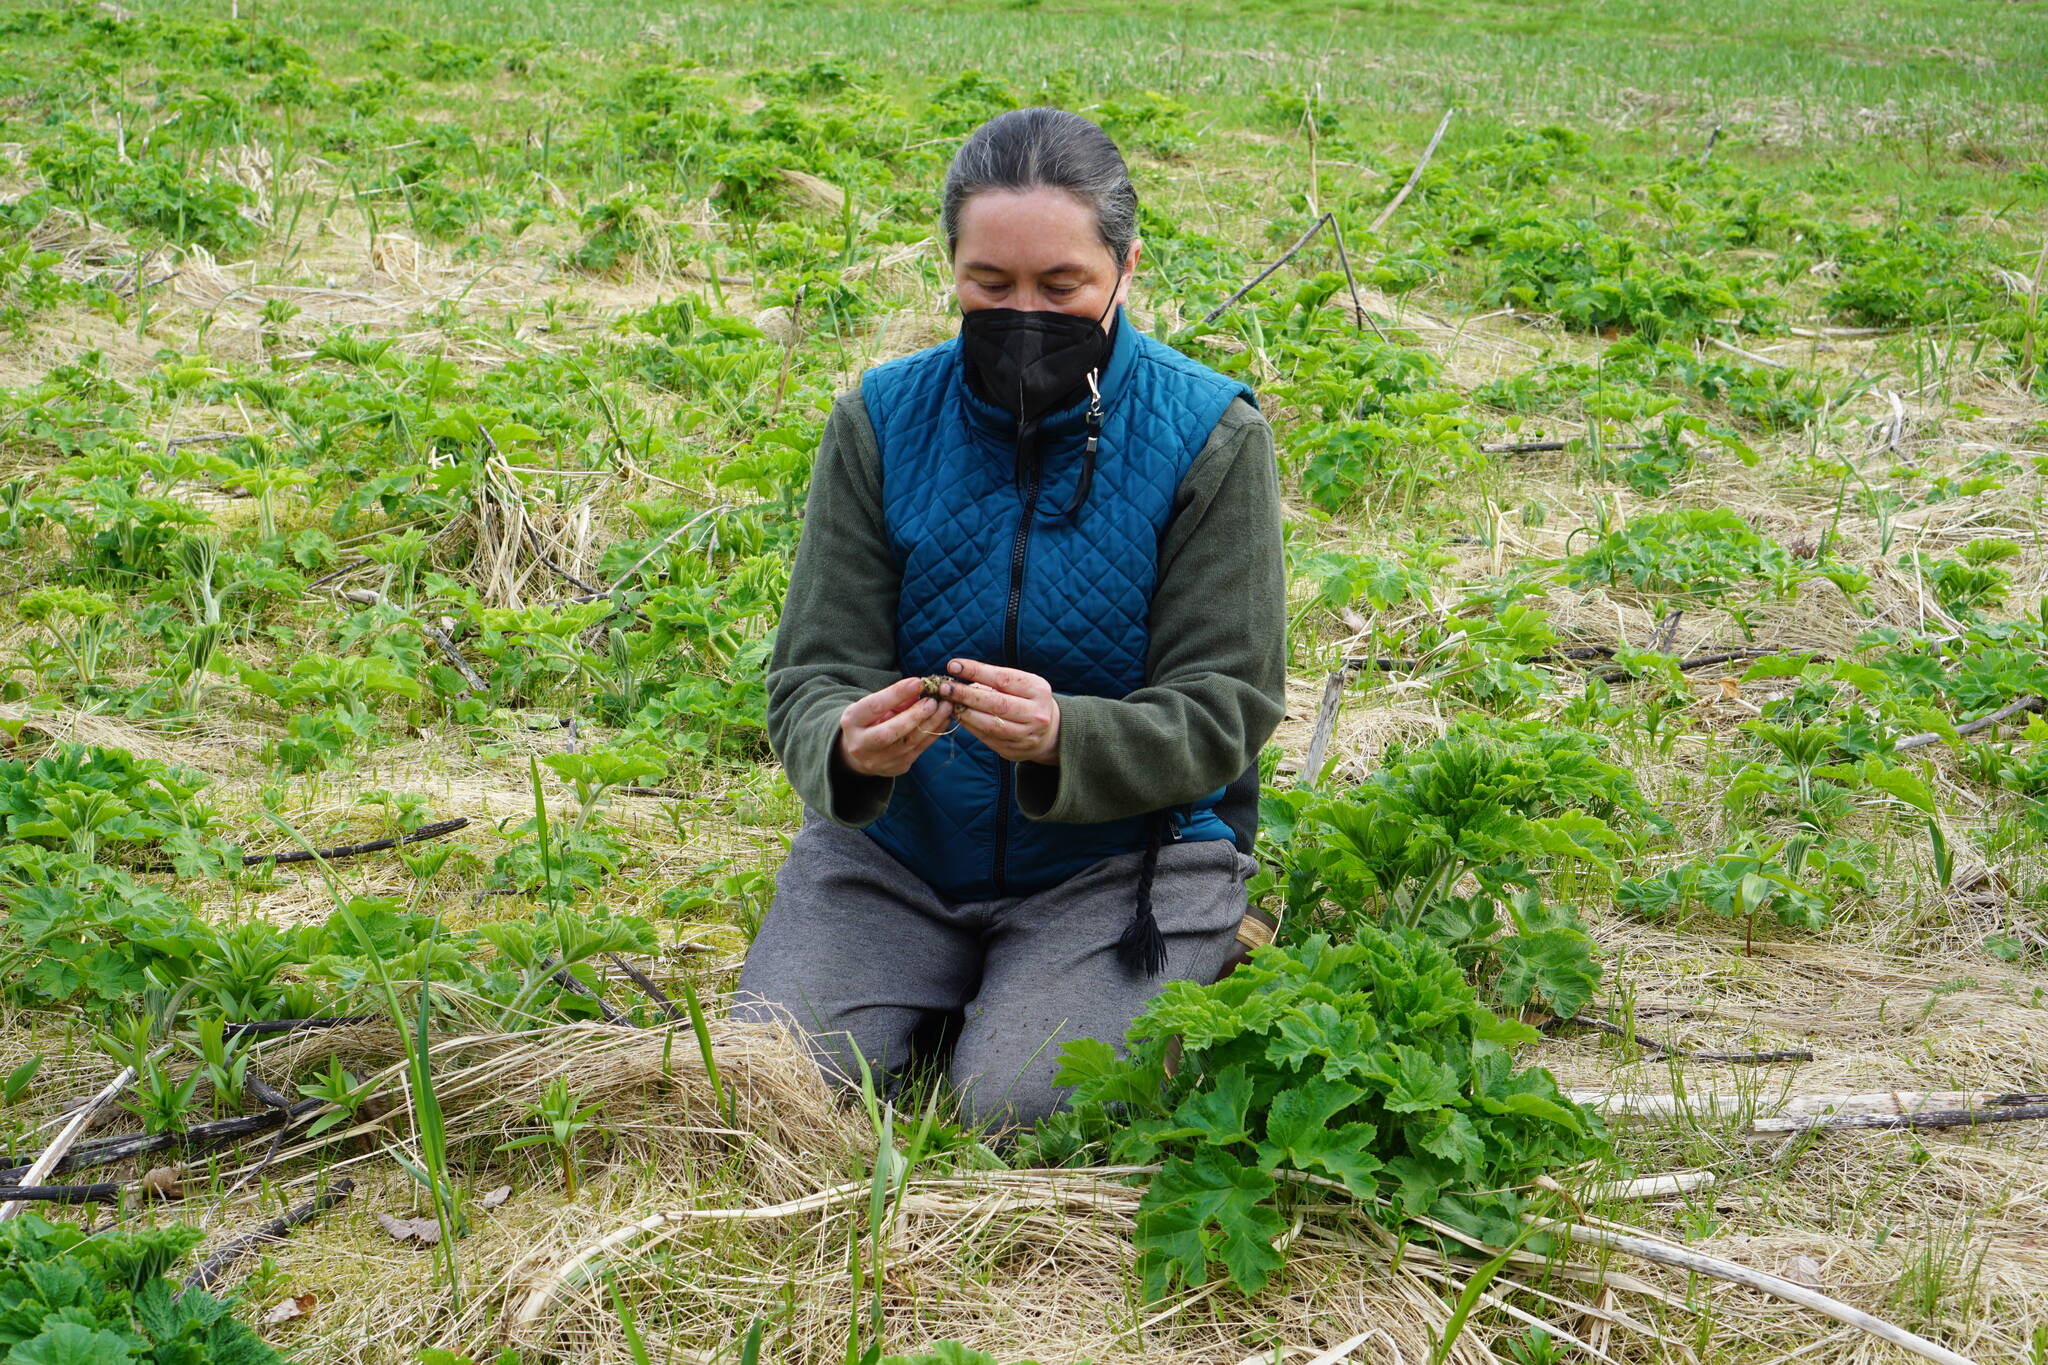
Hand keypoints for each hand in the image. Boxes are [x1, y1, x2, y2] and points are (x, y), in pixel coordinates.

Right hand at [837, 678, 951, 777]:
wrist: (862, 752)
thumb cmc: (870, 720)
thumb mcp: (874, 705)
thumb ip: (895, 698)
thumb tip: (920, 688)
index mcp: (851, 722)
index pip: (875, 707)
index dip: (897, 694)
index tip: (918, 682)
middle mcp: (862, 745)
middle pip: (890, 732)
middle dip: (915, 715)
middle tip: (934, 701)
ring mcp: (879, 760)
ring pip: (909, 743)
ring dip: (931, 723)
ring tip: (945, 707)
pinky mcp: (897, 767)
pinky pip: (919, 749)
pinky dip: (934, 732)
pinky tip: (944, 719)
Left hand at [940, 659, 1060, 764]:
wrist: (1049, 732)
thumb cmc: (1027, 699)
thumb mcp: (1020, 683)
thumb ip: (993, 678)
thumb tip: (958, 671)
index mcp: (1038, 690)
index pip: (1002, 678)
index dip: (976, 671)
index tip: (954, 665)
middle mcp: (1035, 714)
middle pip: (996, 703)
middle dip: (966, 694)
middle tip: (945, 688)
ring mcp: (1027, 735)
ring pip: (990, 724)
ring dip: (965, 713)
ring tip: (949, 703)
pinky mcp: (1014, 751)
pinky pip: (987, 738)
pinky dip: (970, 726)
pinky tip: (959, 717)